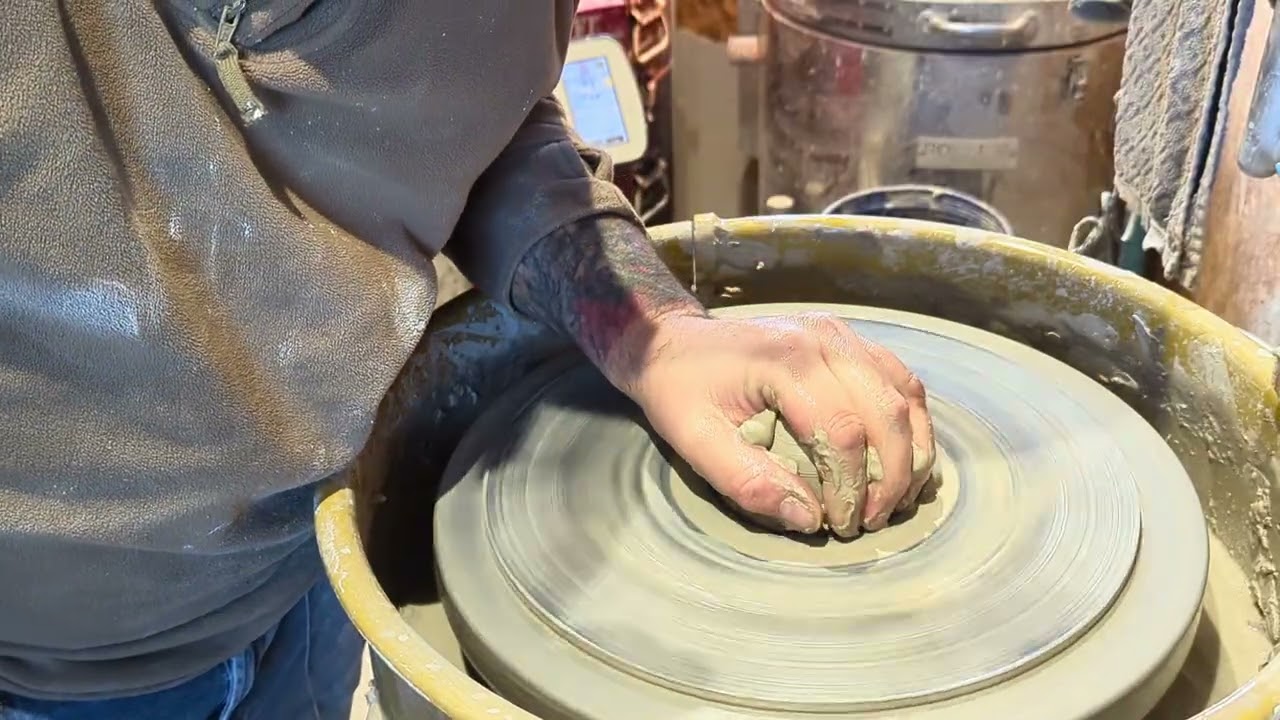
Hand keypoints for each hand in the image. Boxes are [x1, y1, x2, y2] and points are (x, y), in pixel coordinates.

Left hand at [623, 312, 934, 536]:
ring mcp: (840, 334)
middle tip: (873, 521)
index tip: (841, 524)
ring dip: (912, 451)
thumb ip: (748, 483)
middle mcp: (824, 339)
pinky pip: (899, 380)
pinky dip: (910, 423)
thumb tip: (809, 519)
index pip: (843, 431)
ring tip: (896, 498)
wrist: (672, 342)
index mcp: (786, 360)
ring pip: (905, 394)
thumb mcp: (695, 441)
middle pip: (887, 412)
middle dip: (892, 477)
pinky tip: (900, 459)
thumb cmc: (680, 390)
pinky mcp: (847, 339)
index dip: (851, 487)